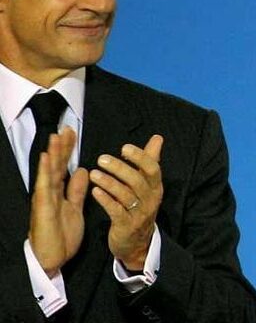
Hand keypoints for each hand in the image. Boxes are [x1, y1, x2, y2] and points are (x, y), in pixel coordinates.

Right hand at [29, 127, 88, 276]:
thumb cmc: (61, 235)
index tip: (72, 132)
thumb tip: (83, 171)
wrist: (53, 259)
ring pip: (50, 172)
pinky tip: (46, 158)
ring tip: (56, 135)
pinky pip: (44, 187)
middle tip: (66, 127)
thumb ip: (77, 190)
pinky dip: (45, 171)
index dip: (68, 150)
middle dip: (61, 146)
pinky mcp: (43, 208)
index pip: (64, 166)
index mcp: (58, 192)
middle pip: (56, 165)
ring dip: (53, 153)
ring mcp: (45, 199)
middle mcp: (50, 193)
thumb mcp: (74, 208)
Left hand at [90, 135, 163, 270]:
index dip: (140, 157)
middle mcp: (150, 199)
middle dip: (120, 168)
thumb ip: (150, 160)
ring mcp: (139, 214)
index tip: (124, 147)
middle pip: (137, 181)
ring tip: (94, 174)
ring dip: (109, 183)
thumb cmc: (140, 206)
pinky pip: (116, 211)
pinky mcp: (126, 226)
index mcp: (155, 187)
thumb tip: (158, 138)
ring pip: (125, 195)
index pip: (153, 169)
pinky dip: (105, 200)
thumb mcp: (148, 185)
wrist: (138, 242)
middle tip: (101, 159)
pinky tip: (95, 191)